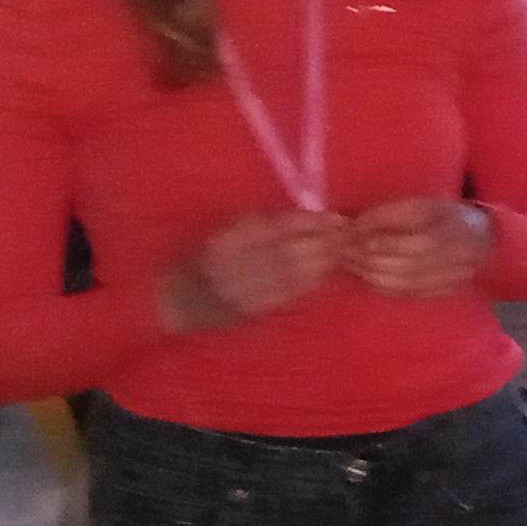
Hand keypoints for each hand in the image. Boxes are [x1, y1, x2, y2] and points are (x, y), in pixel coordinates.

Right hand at [166, 209, 343, 329]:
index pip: (281, 225)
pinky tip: (323, 275)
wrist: (178, 299)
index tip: (337, 219)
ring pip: (294, 272)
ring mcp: (245, 285)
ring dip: (323, 263)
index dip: (314, 222)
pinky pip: (288, 293)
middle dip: (325, 243)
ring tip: (341, 254)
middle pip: (293, 248)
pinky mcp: (251, 307)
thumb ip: (263, 222)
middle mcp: (238, 259)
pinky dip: (310, 282)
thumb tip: (308, 217)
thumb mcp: (228, 230)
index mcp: (232, 235)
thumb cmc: (205, 257)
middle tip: (348, 238)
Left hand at [341, 194, 492, 297]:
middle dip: (365, 259)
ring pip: (401, 282)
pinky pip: (408, 294)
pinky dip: (383, 287)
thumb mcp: (423, 204)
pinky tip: (368, 278)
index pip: (402, 241)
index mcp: (446, 230)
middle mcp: (451, 256)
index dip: (371, 241)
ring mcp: (449, 277)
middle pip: (399, 264)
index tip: (347, 236)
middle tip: (341, 252)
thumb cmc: (448, 216)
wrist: (486, 240)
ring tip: (350, 264)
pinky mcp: (444, 292)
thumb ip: (390, 214)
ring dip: (370, 275)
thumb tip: (353, 225)